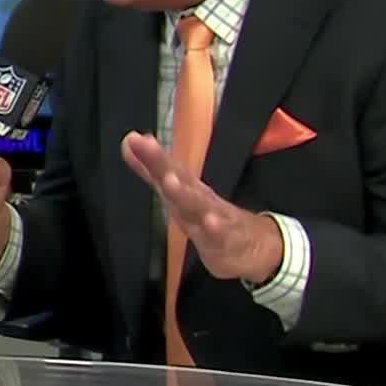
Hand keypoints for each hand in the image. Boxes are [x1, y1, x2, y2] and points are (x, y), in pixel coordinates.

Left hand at [121, 132, 283, 284]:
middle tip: (146, 146)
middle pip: (179, 179)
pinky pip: (221, 235)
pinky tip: (210, 222)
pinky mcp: (227, 241)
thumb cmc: (212, 215)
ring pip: (199, 206)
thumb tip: (129, 143)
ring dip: (185, 193)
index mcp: (187, 188)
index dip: (151, 155)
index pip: (167, 168)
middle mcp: (200, 198)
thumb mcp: (179, 195)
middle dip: (162, 164)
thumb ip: (152, 171)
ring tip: (170, 181)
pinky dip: (216, 228)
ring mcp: (216, 218)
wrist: (257, 245)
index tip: (134, 139)